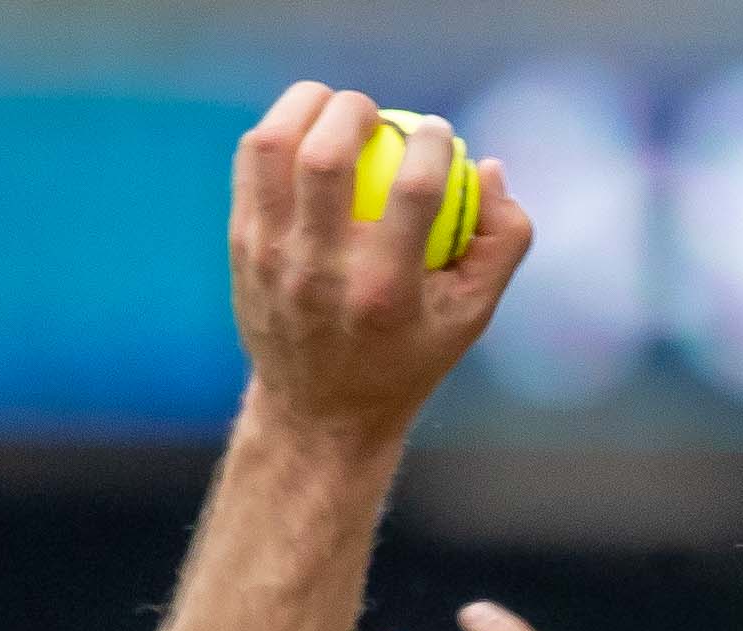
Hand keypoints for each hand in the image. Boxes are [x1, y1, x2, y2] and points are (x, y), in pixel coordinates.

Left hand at [233, 81, 532, 445]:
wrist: (321, 412)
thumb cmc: (408, 356)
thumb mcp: (470, 317)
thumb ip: (500, 243)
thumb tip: (489, 169)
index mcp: (387, 291)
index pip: (414, 191)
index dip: (433, 143)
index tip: (440, 134)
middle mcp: (323, 272)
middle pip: (327, 157)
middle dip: (357, 111)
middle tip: (376, 114)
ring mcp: (274, 257)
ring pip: (276, 146)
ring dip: (307, 106)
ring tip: (334, 107)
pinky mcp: (242, 246)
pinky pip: (252, 163)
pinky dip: (280, 131)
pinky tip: (306, 131)